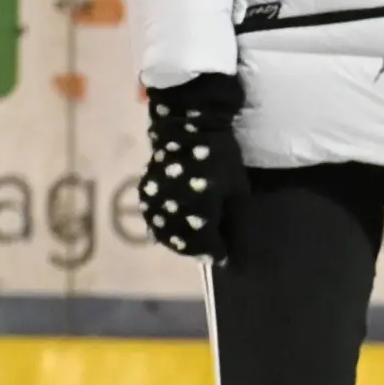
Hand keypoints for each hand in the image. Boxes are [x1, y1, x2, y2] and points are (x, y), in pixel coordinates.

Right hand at [138, 74, 245, 255]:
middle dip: (197, 250)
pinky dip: (165, 229)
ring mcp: (157, 201)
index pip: (206, 243)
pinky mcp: (147, 193)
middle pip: (184, 242)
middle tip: (209, 252)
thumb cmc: (220, 157)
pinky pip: (154, 220)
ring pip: (166, 234)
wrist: (186, 127)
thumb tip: (230, 238)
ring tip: (193, 244)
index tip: (224, 257)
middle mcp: (174, 207)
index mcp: (199, 207)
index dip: (216, 253)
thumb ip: (233, 215)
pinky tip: (174, 230)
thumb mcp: (236, 187)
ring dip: (180, 242)